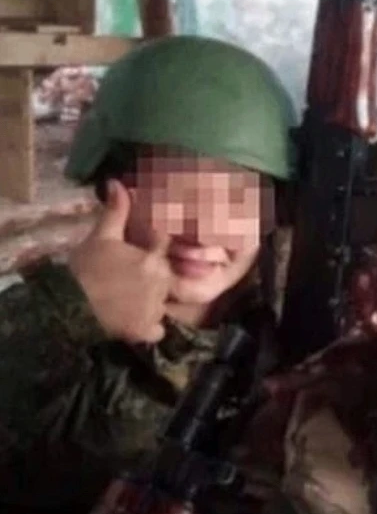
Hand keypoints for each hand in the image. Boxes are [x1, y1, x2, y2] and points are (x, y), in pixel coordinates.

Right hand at [68, 180, 171, 343]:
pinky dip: (151, 326)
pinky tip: (137, 319)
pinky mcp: (147, 331)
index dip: (162, 242)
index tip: (152, 246)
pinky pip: (159, 328)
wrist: (70, 305)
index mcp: (153, 260)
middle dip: (157, 276)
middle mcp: (162, 284)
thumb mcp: (100, 237)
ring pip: (166, 303)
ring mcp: (156, 309)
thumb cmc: (85, 268)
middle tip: (135, 278)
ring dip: (155, 301)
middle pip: (169, 277)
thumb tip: (118, 182)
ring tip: (133, 299)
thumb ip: (116, 211)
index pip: (169, 246)